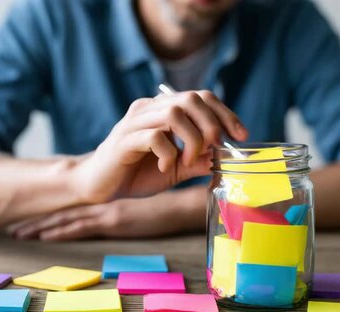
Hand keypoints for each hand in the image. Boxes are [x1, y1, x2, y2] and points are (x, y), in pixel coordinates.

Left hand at [7, 189, 204, 240]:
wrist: (183, 203)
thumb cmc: (168, 206)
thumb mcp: (141, 209)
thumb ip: (128, 213)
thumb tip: (118, 218)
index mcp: (106, 201)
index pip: (72, 208)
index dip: (50, 213)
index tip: (29, 219)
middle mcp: (101, 205)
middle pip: (62, 213)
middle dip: (37, 221)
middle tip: (12, 227)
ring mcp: (105, 212)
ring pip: (64, 220)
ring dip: (40, 227)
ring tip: (17, 234)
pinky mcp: (112, 222)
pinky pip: (80, 229)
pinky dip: (59, 233)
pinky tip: (42, 238)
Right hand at [71, 90, 247, 203]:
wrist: (98, 186)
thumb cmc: (135, 174)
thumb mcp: (174, 168)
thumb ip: (196, 161)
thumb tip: (222, 159)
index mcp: (162, 110)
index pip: (200, 97)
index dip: (224, 113)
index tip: (240, 135)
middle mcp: (149, 109)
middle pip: (190, 99)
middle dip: (212, 123)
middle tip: (216, 148)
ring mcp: (134, 122)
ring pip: (174, 113)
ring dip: (192, 139)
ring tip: (188, 161)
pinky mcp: (124, 140)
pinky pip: (154, 137)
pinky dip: (168, 154)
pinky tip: (164, 168)